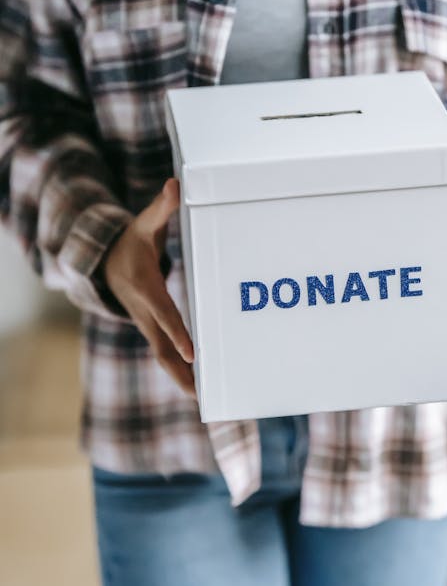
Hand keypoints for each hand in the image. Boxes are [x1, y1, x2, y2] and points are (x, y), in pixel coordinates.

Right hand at [103, 177, 195, 394]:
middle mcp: (145, 313)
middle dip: (181, 371)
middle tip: (201, 393)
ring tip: (204, 401)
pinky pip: (166, 354)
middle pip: (163, 347)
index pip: (166, 314)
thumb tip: (175, 184)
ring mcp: (146, 324)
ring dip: (181, 379)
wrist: (103, 262)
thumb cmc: (130, 241)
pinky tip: (199, 388)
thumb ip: (162, 207)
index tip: (194, 353)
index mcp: (146, 289)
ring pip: (163, 356)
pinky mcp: (151, 330)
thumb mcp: (145, 223)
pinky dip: (180, 372)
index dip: (179, 333)